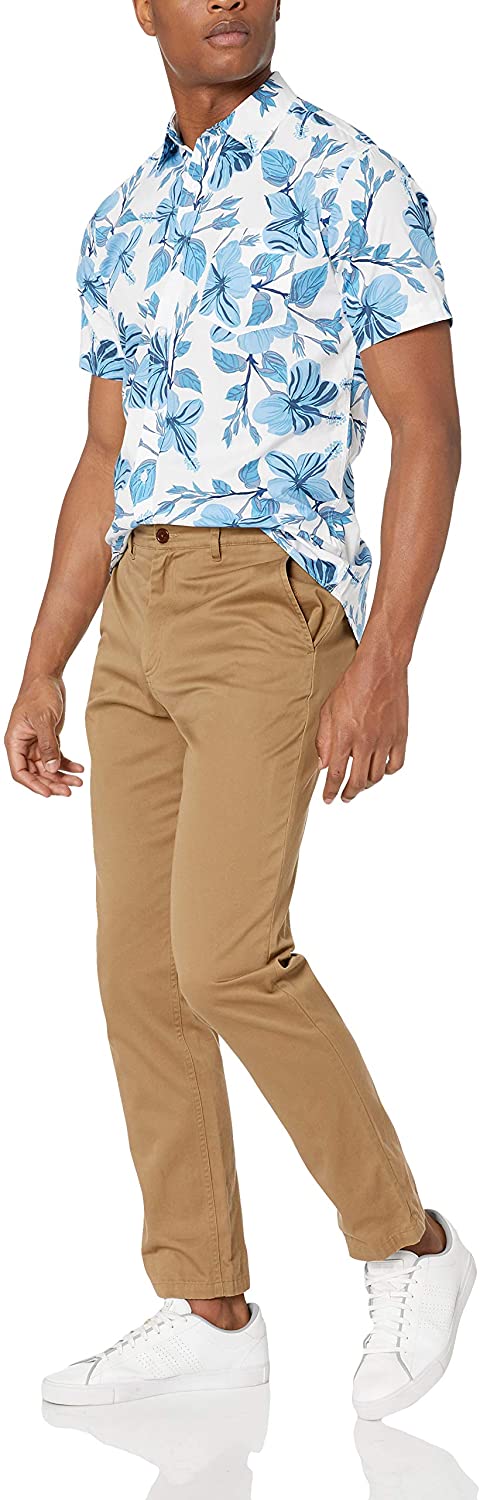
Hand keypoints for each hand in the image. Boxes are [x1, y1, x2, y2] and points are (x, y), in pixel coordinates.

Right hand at [4, 675, 83, 797]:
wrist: (47, 677)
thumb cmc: (39, 694)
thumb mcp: (44, 720)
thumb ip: (48, 745)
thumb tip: (52, 769)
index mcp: (15, 742)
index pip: (20, 772)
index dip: (33, 785)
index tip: (49, 794)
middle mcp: (24, 745)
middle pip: (36, 773)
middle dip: (52, 783)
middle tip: (69, 791)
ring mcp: (36, 743)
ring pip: (48, 767)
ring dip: (62, 776)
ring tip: (79, 782)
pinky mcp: (48, 738)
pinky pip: (56, 756)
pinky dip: (67, 763)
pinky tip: (79, 768)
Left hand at [315, 646, 407, 803]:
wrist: (380, 668)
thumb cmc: (351, 684)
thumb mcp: (328, 710)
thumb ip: (324, 739)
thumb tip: (323, 765)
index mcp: (344, 737)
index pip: (336, 775)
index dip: (331, 791)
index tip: (328, 800)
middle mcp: (365, 743)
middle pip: (358, 781)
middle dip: (349, 793)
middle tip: (344, 797)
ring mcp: (385, 741)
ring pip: (377, 776)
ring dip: (367, 784)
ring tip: (360, 784)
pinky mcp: (400, 736)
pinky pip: (396, 764)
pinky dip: (388, 772)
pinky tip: (381, 770)